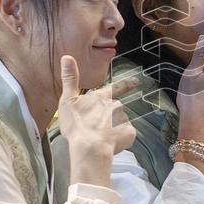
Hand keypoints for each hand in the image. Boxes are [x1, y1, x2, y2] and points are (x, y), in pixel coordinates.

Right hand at [57, 55, 137, 185]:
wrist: (89, 146)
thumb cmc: (77, 124)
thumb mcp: (68, 100)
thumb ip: (70, 79)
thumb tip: (67, 57)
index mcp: (101, 98)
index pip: (115, 87)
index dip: (126, 84)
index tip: (136, 81)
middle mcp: (115, 106)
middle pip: (114, 110)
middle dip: (108, 118)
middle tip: (95, 128)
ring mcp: (123, 119)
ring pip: (119, 124)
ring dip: (111, 129)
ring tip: (99, 138)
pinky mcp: (129, 133)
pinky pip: (125, 136)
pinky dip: (118, 140)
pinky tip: (108, 143)